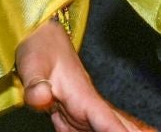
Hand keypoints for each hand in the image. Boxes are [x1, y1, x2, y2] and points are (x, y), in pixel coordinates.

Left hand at [17, 20, 154, 131]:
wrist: (41, 37)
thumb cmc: (39, 48)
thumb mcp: (32, 64)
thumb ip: (36, 84)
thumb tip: (41, 98)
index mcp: (82, 96)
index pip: (105, 120)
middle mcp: (88, 106)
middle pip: (117, 124)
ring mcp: (83, 111)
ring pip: (108, 127)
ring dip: (127, 131)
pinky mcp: (73, 114)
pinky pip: (95, 129)